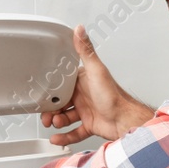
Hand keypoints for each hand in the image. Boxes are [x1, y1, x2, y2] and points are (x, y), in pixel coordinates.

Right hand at [41, 26, 155, 145]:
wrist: (125, 120)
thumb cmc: (114, 96)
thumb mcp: (96, 70)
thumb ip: (86, 50)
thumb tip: (79, 29)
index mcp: (83, 81)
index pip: (62, 84)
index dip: (51, 90)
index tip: (44, 95)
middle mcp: (84, 95)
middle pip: (61, 102)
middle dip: (51, 110)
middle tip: (47, 115)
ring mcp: (86, 110)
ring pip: (65, 117)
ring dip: (57, 122)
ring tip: (55, 124)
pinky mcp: (89, 125)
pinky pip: (73, 132)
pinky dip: (65, 136)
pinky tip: (57, 137)